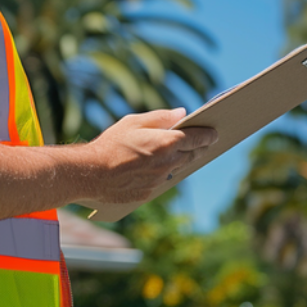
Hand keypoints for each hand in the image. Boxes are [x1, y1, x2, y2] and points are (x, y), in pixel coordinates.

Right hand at [80, 108, 217, 203]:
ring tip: (181, 152)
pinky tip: (156, 166)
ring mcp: (160, 180)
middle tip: (203, 141)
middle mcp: (168, 163)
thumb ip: (161, 117)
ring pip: (178, 168)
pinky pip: (162, 180)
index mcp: (167, 143)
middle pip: (192, 155)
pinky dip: (162, 172)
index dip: (208, 134)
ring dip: (181, 160)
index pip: (198, 138)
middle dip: (199, 147)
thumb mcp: (134, 121)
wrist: (92, 174)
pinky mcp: (150, 192)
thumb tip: (181, 114)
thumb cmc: (111, 144)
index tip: (215, 132)